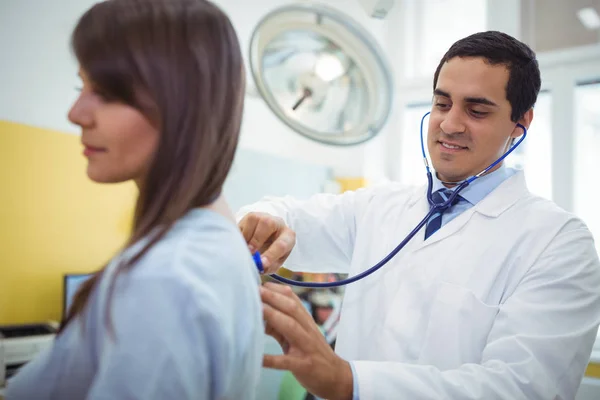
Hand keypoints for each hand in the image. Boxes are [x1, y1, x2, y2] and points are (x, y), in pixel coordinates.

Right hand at [238, 212, 295, 273]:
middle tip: (250, 253)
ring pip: (254, 220)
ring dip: (247, 237)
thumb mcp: (274, 262)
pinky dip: (240, 235)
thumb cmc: (271, 252)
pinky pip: (243, 222)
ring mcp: (263, 217)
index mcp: (288, 236)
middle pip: (268, 224)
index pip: (282, 244)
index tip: (262, 264)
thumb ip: (268, 266)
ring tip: (245, 249)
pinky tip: (241, 243)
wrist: (266, 240)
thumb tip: (259, 266)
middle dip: (257, 239)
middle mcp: (277, 223)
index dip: (271, 255)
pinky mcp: (251, 216)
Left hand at [260, 282, 353, 399]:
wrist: (336, 376)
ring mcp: (306, 347)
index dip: (276, 290)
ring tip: (256, 309)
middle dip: (273, 297)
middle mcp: (307, 330)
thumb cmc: (312, 353)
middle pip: (291, 309)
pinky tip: (258, 358)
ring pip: (291, 327)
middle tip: (254, 289)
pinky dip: (271, 359)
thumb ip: (280, 324)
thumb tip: (259, 310)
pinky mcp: (303, 365)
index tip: (260, 283)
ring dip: (273, 316)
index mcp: (306, 321)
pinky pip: (286, 361)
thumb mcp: (299, 335)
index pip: (292, 299)